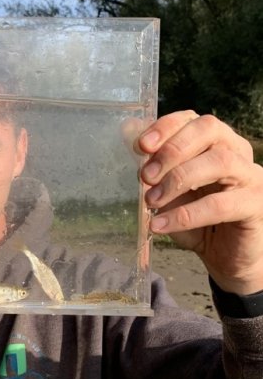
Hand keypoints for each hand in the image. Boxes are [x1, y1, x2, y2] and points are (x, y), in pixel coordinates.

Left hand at [137, 111, 262, 294]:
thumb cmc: (197, 221)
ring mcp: (252, 176)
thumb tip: (128, 134)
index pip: (194, 120)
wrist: (226, 257)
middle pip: (209, 131)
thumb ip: (153, 167)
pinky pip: (220, 205)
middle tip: (145, 176)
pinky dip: (185, 215)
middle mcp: (237, 153)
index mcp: (217, 143)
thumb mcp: (169, 193)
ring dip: (178, 179)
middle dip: (171, 150)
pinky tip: (160, 225)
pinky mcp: (256, 205)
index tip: (141, 145)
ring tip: (152, 200)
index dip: (167, 127)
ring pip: (219, 162)